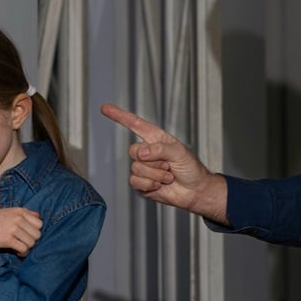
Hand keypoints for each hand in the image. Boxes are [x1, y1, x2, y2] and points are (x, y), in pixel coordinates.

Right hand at [0, 207, 42, 256]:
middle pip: (37, 234)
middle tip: (23, 243)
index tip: (27, 235)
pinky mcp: (8, 239)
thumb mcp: (8, 212)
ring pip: (31, 243)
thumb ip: (24, 213)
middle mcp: (17, 218)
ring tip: (19, 248)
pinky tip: (16, 252)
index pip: (39, 224)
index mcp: (19, 211)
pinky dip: (22, 253)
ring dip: (26, 248)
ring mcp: (13, 229)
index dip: (34, 232)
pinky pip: (23, 249)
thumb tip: (39, 216)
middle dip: (31, 241)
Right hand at [99, 103, 227, 221]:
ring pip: (136, 168)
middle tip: (168, 165)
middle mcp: (147, 151)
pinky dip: (150, 184)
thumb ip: (160, 149)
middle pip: (133, 150)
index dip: (119, 115)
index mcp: (155, 138)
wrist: (194, 191)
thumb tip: (140, 153)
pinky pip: (136, 182)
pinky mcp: (141, 183)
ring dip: (156, 174)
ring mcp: (143, 168)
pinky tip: (160, 185)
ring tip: (168, 175)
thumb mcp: (180, 152)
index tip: (105, 108)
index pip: (134, 124)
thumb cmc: (191, 168)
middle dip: (153, 160)